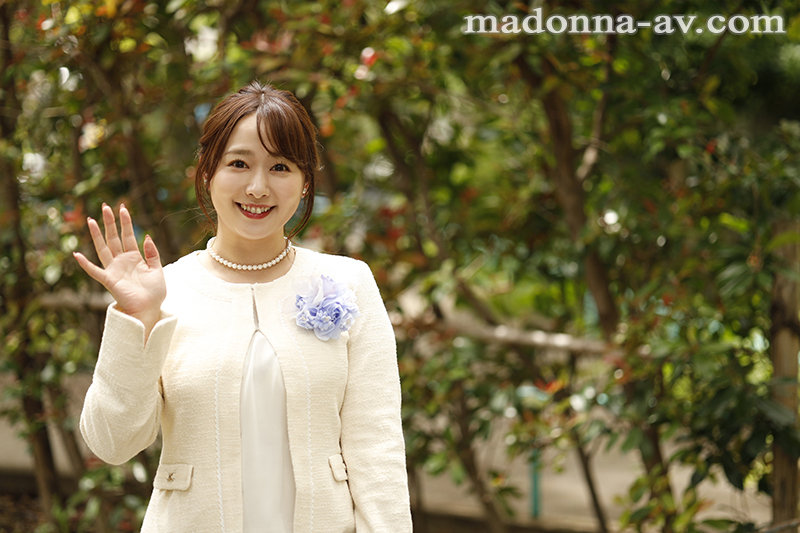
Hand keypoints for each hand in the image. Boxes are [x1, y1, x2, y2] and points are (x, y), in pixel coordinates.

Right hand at [73, 203, 165, 331]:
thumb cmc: (154, 292)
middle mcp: (122, 261)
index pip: (128, 236)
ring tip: (90, 220)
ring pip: (103, 248)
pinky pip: (95, 271)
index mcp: (135, 258)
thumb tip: (147, 236)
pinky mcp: (109, 280)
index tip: (123, 208)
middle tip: (105, 206)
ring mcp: (114, 269)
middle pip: (114, 238)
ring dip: (97, 235)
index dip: (126, 222)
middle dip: (110, 222)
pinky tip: (77, 254)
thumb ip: (153, 254)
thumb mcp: (158, 270)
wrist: (150, 309)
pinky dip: (86, 264)